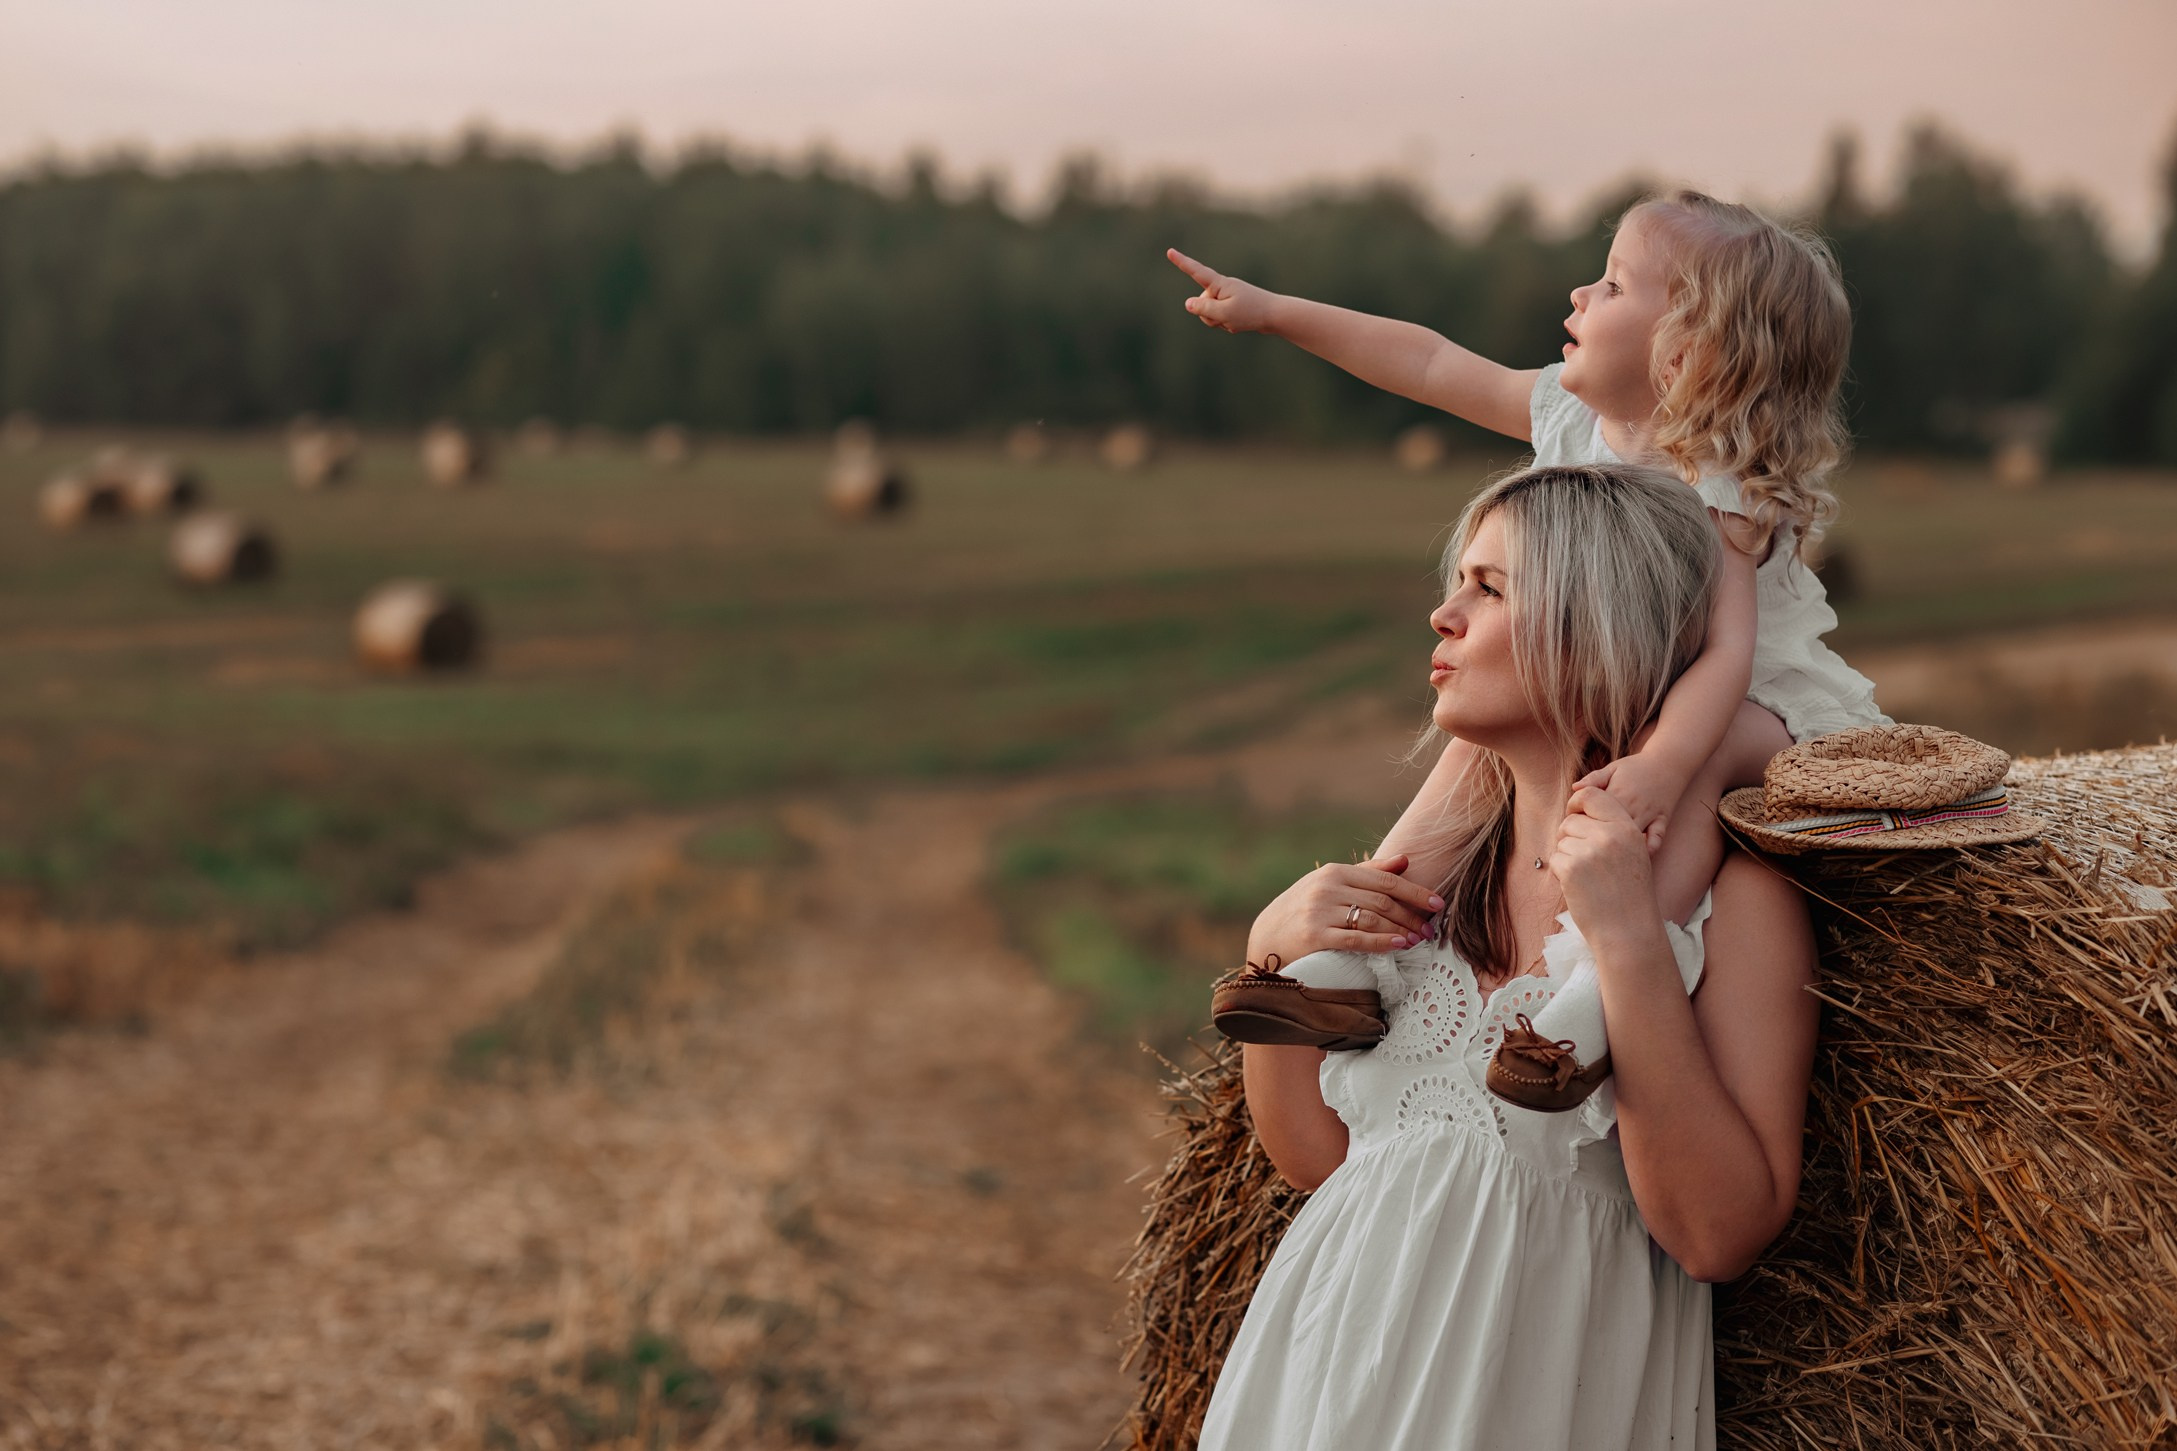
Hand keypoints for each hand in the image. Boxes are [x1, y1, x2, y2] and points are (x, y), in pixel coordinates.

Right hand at [1167, 248, 1278, 333]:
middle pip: (1201, 304)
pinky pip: (1220, 318)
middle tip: (1230, 318)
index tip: (1170, 251)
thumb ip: (1203, 309)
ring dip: (1219, 322)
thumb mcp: (1223, 313)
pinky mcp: (1233, 306)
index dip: (1182, 262)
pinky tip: (1241, 323)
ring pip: (1210, 314)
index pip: (1196, 271)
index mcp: (1220, 284)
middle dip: (1209, 316)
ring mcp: (1227, 297)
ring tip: (1237, 321)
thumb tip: (1187, 304)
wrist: (1275, 315)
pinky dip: (1227, 324)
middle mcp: (1222, 288)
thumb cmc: (1251, 312)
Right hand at [1246, 853, 1444, 964]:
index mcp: (1335, 872)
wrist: (1266, 938)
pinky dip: (1382, 943)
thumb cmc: (1305, 910)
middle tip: (1431, 929)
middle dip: (1412, 916)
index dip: (1415, 892)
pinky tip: (1399, 946)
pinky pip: (1357, 939)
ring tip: (1419, 940)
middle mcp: (1328, 887)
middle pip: (1382, 901)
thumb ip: (1369, 872)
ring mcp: (1320, 911)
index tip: (1438, 903)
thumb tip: (1405, 860)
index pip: (1385, 879)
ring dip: (1401, 930)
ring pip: (1373, 919)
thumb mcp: (1332, 885)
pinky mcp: (1315, 936)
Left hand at [1550, 786, 1664, 936]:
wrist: (1629, 930)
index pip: (1592, 795)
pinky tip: (1580, 887)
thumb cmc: (1630, 894)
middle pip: (1571, 820)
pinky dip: (1562, 873)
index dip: (1577, 803)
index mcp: (1627, 828)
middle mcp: (1609, 835)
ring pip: (1562, 840)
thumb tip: (1577, 811)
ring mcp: (1589, 851)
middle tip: (1584, 861)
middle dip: (1570, 837)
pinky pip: (1555, 859)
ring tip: (1588, 878)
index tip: (1574, 814)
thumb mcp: (1633, 852)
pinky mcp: (1572, 868)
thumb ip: (1611, 830)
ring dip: (1567, 857)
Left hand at [1573, 751, 1691, 851]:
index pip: (1594, 813)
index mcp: (1617, 794)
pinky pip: (1656, 840)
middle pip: (1611, 828)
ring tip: (1606, 853)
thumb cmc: (1635, 767)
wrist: (1668, 763)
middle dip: (1597, 838)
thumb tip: (1574, 789)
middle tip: (1587, 844)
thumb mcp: (1613, 768)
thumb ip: (1593, 779)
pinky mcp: (1662, 821)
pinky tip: (1635, 857)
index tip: (1574, 827)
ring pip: (1631, 837)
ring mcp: (1649, 815)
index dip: (1582, 822)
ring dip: (1619, 846)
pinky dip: (1647, 850)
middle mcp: (1633, 807)